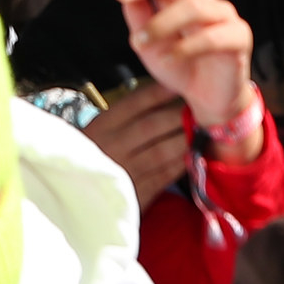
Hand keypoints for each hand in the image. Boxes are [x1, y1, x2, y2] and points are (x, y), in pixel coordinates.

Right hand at [79, 81, 189, 210]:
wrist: (77, 199)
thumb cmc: (93, 159)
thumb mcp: (98, 131)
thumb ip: (124, 116)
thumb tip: (162, 94)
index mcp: (101, 127)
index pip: (132, 104)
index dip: (158, 93)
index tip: (177, 84)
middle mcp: (113, 147)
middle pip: (152, 125)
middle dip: (179, 115)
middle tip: (201, 107)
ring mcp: (126, 171)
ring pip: (162, 151)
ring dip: (187, 139)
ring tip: (205, 129)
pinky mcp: (137, 194)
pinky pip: (165, 175)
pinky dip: (184, 163)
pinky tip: (196, 153)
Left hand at [104, 0, 254, 133]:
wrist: (210, 99)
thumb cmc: (179, 64)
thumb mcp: (148, 43)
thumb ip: (137, 16)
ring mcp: (223, 15)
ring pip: (193, 6)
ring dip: (161, 23)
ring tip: (139, 42)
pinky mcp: (239, 37)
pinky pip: (213, 37)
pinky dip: (186, 48)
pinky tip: (168, 58)